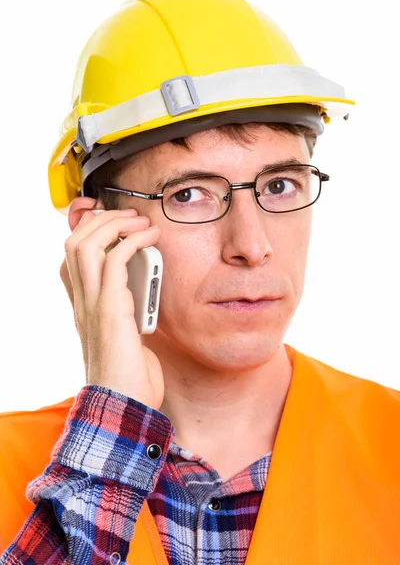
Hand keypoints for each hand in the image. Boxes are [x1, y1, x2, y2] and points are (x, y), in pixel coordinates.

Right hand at [61, 209, 163, 409]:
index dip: (88, 232)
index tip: (114, 222)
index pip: (71, 258)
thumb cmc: (129, 377)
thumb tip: (147, 290)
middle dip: (100, 220)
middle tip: (129, 217)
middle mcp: (83, 302)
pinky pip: (114, 262)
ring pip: (85, 245)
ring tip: (140, 222)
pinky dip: (133, 242)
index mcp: (85, 307)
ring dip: (114, 225)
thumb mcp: (129, 335)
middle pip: (73, 242)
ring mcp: (93, 305)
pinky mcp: (111, 311)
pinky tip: (151, 239)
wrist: (124, 407)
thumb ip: (130, 310)